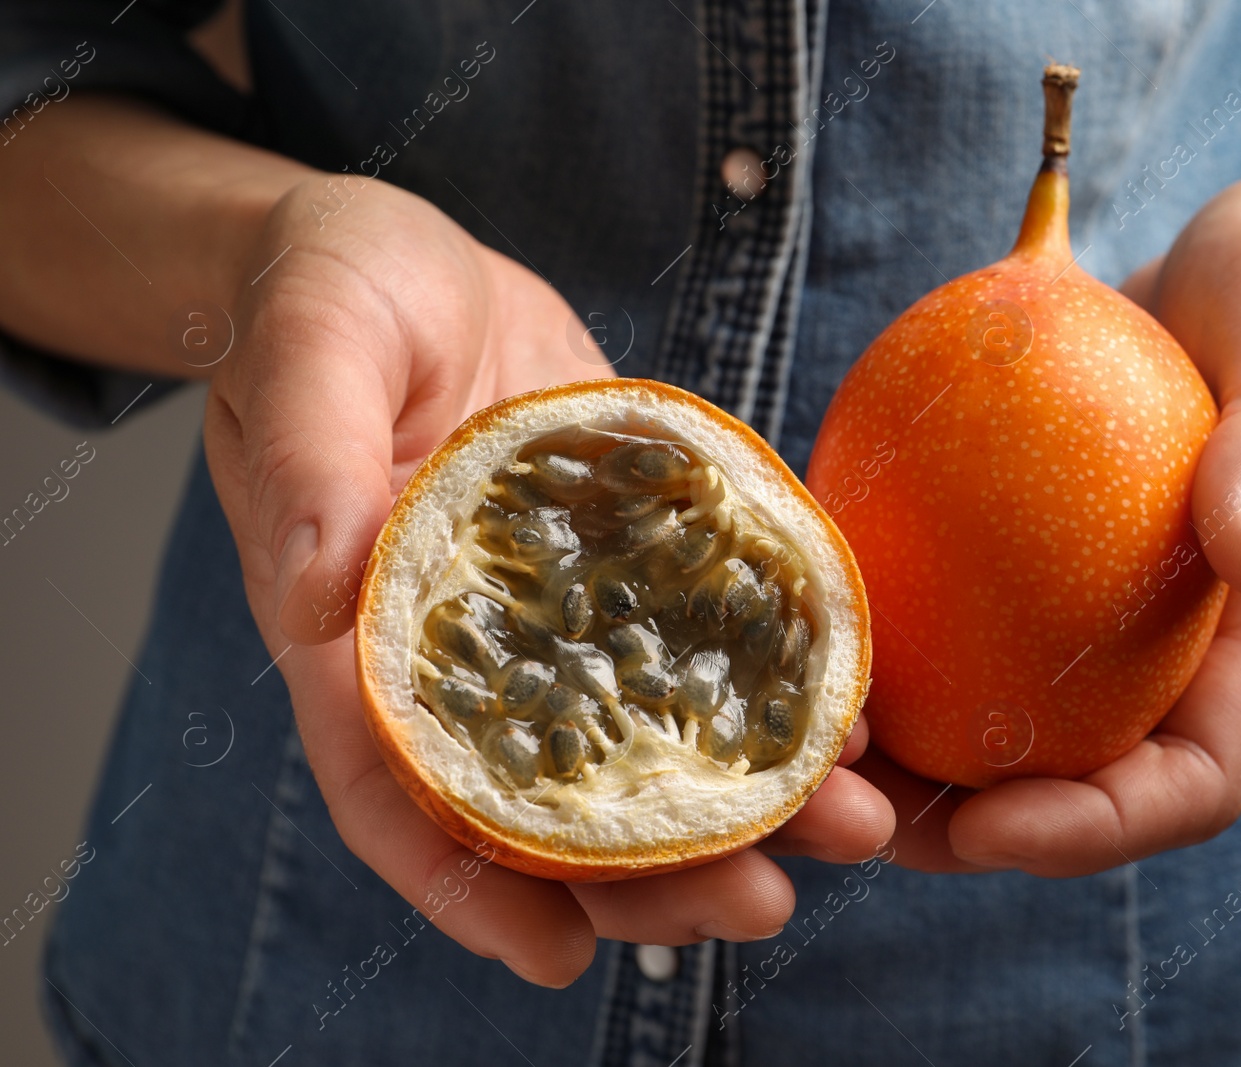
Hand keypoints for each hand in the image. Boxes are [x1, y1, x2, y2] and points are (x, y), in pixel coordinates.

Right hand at [205, 177, 892, 983]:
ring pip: (644, 733)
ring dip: (739, 791)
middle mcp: (469, 649)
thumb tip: (313, 594)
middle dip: (655, 866)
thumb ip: (312, 464)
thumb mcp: (309, 351)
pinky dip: (765, 678)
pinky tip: (844, 706)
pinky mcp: (627, 554)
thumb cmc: (323, 293)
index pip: (403, 790)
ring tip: (848, 823)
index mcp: (363, 635)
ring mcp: (559, 609)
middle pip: (551, 796)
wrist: (402, 254)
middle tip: (768, 900)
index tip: (557, 961)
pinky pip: (699, 632)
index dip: (466, 887)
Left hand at [861, 169, 1240, 874]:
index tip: (985, 828)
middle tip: (847, 805)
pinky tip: (802, 614)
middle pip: (1072, 783)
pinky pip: (956, 619)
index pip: (1192, 782)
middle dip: (958, 821)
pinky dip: (887, 635)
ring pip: (997, 720)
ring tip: (799, 737)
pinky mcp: (1034, 561)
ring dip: (898, 748)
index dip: (1096, 829)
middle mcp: (1174, 651)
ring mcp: (1100, 612)